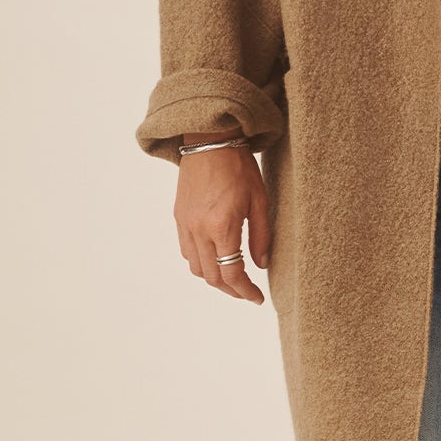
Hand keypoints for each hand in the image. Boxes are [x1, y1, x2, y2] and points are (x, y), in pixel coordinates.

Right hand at [175, 145, 273, 303]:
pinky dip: (201, 262)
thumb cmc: (239, 167)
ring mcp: (185, 224)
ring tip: (232, 276)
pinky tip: (215, 257)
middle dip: (231, 289)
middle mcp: (199, 229)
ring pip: (196, 268)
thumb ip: (261, 236)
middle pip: (212, 276)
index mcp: (221, 226)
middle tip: (247, 291)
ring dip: (214, 277)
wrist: (210, 141)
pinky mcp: (179, 217)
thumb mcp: (259, 201)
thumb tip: (260, 265)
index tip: (257, 298)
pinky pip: (186, 251)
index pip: (231, 273)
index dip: (245, 291)